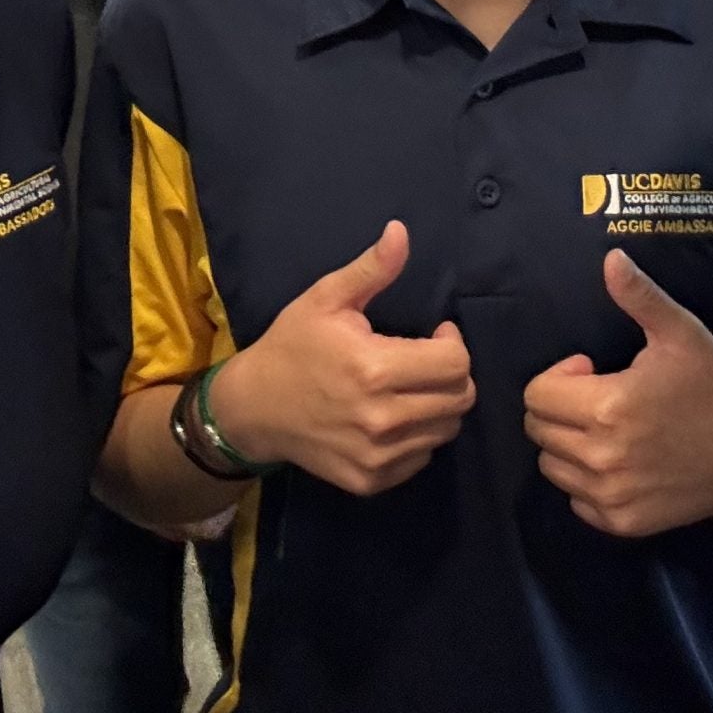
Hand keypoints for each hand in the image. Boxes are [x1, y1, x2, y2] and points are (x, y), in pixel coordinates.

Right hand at [208, 221, 473, 495]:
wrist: (252, 408)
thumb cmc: (292, 346)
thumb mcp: (326, 299)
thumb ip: (371, 269)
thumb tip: (401, 231)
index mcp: (374, 369)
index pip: (456, 364)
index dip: (453, 343)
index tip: (435, 333)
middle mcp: (381, 419)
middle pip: (460, 399)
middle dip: (452, 375)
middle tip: (426, 360)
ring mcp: (377, 456)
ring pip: (446, 431)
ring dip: (438, 405)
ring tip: (409, 387)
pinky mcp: (370, 480)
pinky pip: (422, 458)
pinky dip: (418, 437)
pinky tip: (392, 416)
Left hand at [523, 250, 712, 537]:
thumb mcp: (682, 333)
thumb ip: (639, 296)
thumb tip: (610, 258)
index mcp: (606, 407)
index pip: (535, 395)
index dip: (559, 376)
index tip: (591, 369)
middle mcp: (600, 457)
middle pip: (538, 430)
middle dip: (560, 407)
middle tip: (599, 397)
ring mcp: (610, 496)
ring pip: (552, 467)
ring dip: (568, 445)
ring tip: (608, 429)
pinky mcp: (623, 523)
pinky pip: (576, 501)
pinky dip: (586, 482)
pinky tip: (620, 462)